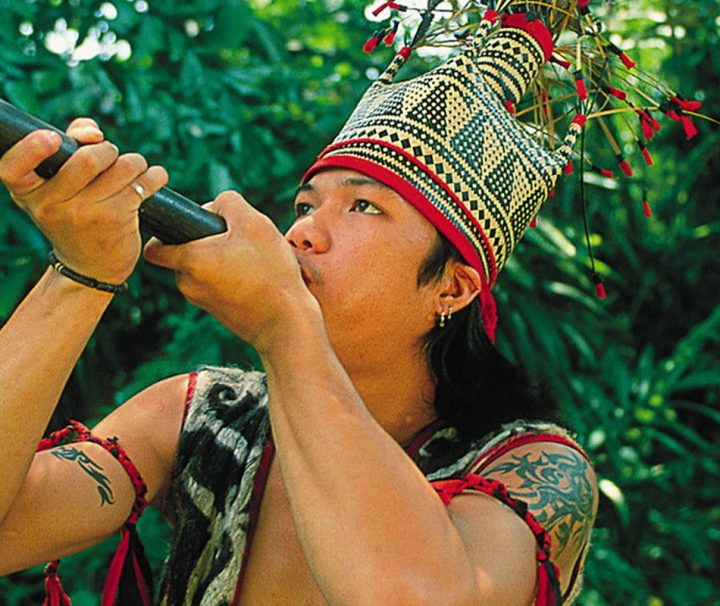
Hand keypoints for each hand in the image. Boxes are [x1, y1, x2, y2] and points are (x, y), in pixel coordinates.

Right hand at [0, 118, 167, 283]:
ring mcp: (85, 214)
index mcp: (27, 192)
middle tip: (110, 157)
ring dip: (134, 163)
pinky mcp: (116, 219)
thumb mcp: (55, 186)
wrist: (90, 267)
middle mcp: (51, 205)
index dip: (31, 148)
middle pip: (88, 158)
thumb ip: (68, 146)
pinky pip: (143, 183)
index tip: (53, 138)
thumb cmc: (72, 214)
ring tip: (132, 171)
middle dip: (107, 150)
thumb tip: (93, 133)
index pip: (13, 168)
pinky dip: (154, 176)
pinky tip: (153, 178)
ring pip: (123, 167)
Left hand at [144, 191, 321, 349]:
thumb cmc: (271, 274)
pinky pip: (216, 286)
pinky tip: (256, 278)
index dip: (168, 231)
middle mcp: (188, 284)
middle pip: (185, 253)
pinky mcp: (218, 313)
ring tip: (252, 261)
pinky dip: (230, 278)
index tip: (191, 226)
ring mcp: (202, 301)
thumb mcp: (255, 223)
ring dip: (221, 260)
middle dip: (207, 242)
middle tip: (238, 242)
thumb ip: (229, 203)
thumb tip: (214, 206)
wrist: (287, 324)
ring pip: (203, 270)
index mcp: (190, 260)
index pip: (155, 246)